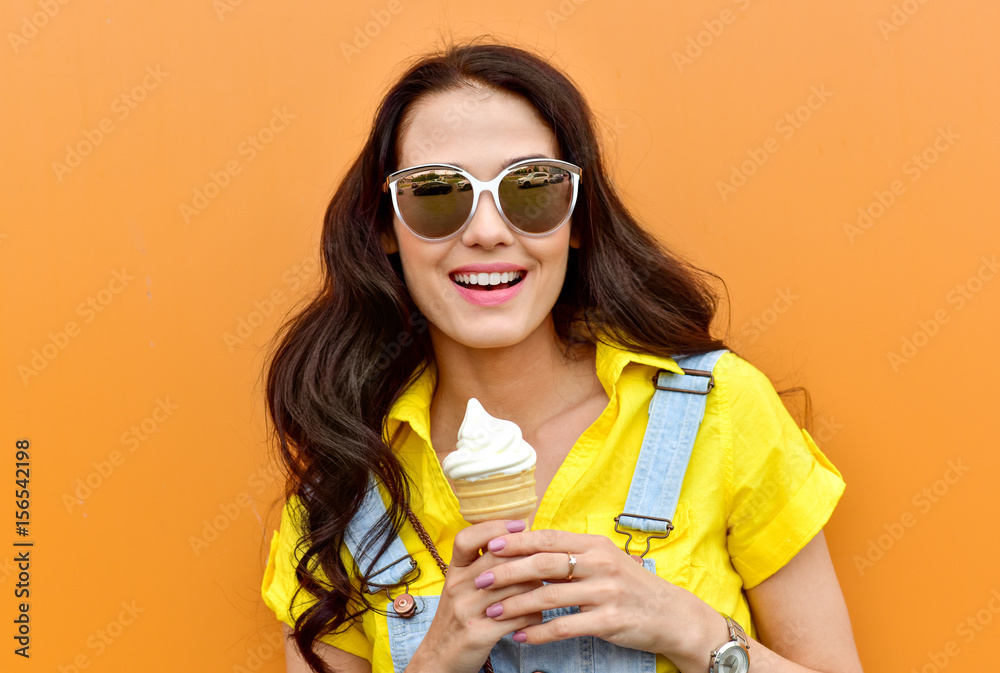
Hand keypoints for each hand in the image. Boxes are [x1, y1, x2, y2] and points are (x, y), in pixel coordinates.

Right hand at [407, 519, 544, 672]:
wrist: (438, 659)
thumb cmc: (459, 618)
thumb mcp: (461, 588)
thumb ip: (481, 566)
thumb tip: (518, 540)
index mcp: (453, 571)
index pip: (466, 538)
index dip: (493, 527)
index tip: (519, 524)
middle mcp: (457, 586)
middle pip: (497, 558)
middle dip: (527, 556)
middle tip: (547, 559)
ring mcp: (466, 610)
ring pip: (513, 586)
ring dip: (536, 586)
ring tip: (546, 589)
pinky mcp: (479, 633)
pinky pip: (517, 616)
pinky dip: (533, 614)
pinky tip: (537, 615)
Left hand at [475, 528, 723, 664]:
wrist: (672, 615)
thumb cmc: (631, 586)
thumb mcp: (605, 560)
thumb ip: (573, 554)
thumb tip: (531, 547)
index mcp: (595, 545)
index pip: (547, 538)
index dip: (516, 542)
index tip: (488, 546)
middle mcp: (600, 564)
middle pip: (543, 564)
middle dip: (507, 572)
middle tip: (480, 580)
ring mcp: (605, 592)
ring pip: (549, 596)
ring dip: (515, 605)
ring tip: (491, 612)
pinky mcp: (610, 621)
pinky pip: (566, 626)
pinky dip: (539, 632)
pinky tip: (520, 636)